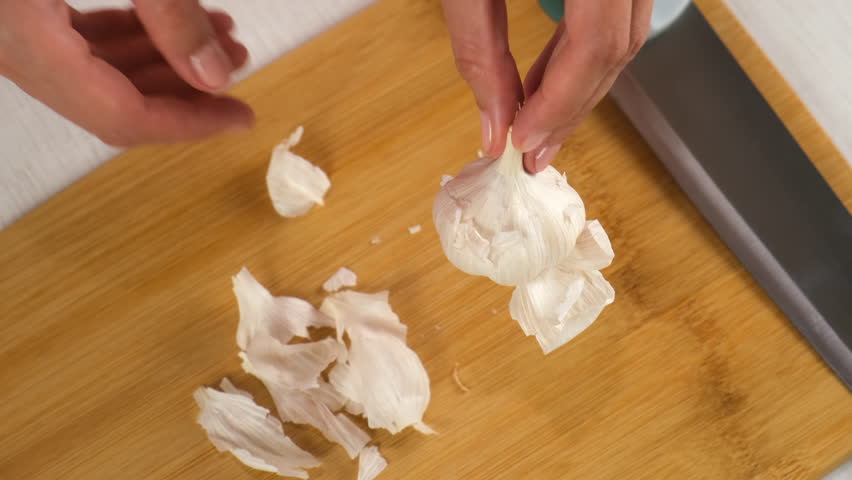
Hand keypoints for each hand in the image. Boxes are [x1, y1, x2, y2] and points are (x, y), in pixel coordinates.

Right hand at [0, 0, 253, 145]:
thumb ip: (168, 13)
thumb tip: (215, 75)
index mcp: (24, 40)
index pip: (122, 117)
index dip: (190, 123)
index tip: (242, 116)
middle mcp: (7, 46)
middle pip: (112, 100)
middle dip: (185, 86)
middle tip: (237, 60)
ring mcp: (6, 30)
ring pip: (96, 72)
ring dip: (162, 59)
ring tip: (217, 33)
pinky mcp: (14, 11)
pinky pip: (75, 43)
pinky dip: (127, 38)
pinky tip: (168, 23)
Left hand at [442, 0, 652, 172]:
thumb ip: (479, 48)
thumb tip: (494, 127)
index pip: (597, 45)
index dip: (559, 102)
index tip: (522, 140)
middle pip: (618, 48)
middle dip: (571, 109)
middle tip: (533, 153)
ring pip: (622, 38)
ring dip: (574, 88)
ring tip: (533, 128)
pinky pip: (609, 20)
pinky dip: (575, 56)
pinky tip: (542, 85)